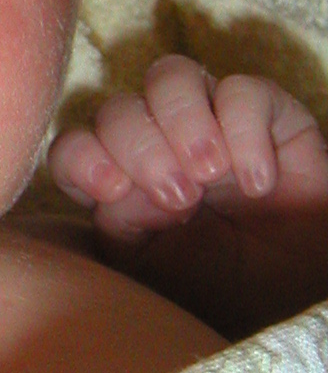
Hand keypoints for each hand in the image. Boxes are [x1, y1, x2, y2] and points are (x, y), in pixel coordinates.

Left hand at [48, 55, 327, 337]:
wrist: (298, 297)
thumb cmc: (223, 288)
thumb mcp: (155, 273)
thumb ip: (120, 229)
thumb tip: (112, 188)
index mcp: (122, 178)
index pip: (75, 145)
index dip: (82, 156)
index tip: (112, 191)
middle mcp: (160, 141)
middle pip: (118, 107)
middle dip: (139, 147)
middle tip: (178, 199)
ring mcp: (212, 121)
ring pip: (171, 75)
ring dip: (181, 122)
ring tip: (208, 174)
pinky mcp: (269, 114)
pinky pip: (244, 89)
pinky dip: (245, 131)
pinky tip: (258, 183)